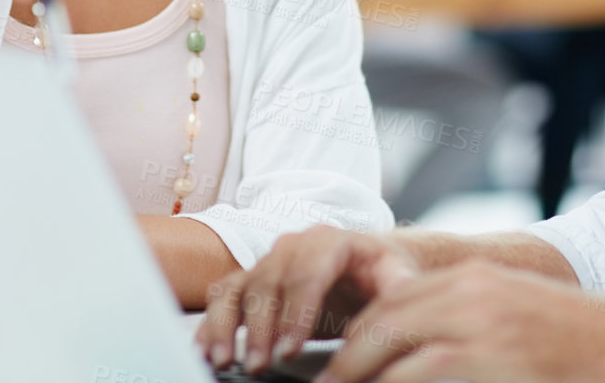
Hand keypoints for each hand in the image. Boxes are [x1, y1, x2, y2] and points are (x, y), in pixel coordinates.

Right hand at [196, 225, 420, 374]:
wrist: (365, 265)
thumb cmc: (380, 272)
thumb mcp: (397, 275)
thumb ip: (395, 287)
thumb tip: (393, 305)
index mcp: (331, 241)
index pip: (308, 273)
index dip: (296, 313)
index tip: (290, 349)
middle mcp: (293, 246)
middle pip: (268, 282)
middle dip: (261, 327)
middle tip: (260, 363)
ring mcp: (269, 262)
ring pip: (239, 288)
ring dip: (228, 325)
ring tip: (225, 359)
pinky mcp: (252, 280)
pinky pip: (223, 296)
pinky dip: (212, 323)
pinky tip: (207, 349)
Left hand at [318, 262, 604, 382]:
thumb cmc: (576, 343)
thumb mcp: (514, 314)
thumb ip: (467, 321)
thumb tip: (419, 352)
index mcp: (473, 279)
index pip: (395, 297)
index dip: (361, 330)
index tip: (342, 358)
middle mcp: (467, 293)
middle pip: (382, 318)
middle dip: (348, 355)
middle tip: (327, 382)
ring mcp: (474, 324)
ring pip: (388, 346)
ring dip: (358, 373)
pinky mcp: (482, 356)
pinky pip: (416, 372)